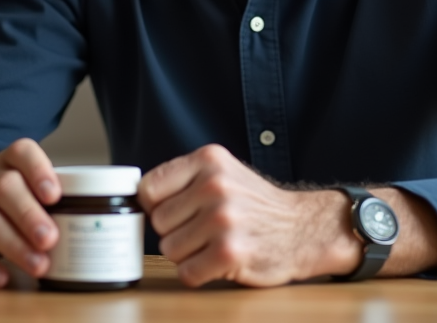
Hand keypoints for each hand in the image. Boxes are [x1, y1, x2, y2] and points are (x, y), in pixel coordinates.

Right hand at [0, 138, 61, 287]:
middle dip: (29, 215)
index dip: (38, 171)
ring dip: (14, 245)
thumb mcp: (36, 189)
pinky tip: (1, 279)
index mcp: (10, 161)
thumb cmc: (22, 199)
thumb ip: (57, 199)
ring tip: (38, 265)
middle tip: (50, 239)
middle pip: (5, 187)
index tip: (54, 195)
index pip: (22, 152)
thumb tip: (90, 223)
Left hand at [137, 144, 360, 286]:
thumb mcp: (222, 173)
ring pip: (169, 249)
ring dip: (188, 254)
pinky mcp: (230, 253)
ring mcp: (223, 220)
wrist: (302, 229)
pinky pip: (187, 273)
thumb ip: (183, 179)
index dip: (157, 206)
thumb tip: (134, 196)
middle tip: (204, 230)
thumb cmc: (255, 204)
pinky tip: (220, 262)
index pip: (149, 188)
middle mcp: (215, 186)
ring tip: (214, 244)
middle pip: (158, 222)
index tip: (176, 212)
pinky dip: (199, 274)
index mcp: (209, 161)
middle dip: (176, 232)